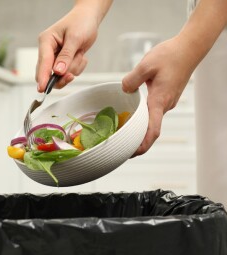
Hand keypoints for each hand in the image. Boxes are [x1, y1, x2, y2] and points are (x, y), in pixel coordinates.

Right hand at [36, 4, 100, 91]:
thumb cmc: (81, 22)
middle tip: (71, 75)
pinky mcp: (63, 62)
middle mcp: (48, 50)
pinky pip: (69, 73)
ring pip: (60, 75)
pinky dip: (77, 67)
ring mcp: (55, 57)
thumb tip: (57, 71)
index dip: (43, 77)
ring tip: (79, 54)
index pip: (43, 62)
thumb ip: (66, 56)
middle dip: (62, 75)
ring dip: (73, 69)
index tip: (42, 88)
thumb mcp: (75, 38)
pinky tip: (80, 55)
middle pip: (48, 73)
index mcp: (46, 41)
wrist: (89, 18)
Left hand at [122, 36, 196, 156]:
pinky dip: (143, 118)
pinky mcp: (166, 96)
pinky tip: (131, 115)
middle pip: (151, 129)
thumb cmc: (170, 55)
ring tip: (122, 133)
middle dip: (138, 141)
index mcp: (160, 100)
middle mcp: (165, 104)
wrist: (188, 48)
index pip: (153, 129)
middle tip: (120, 146)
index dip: (143, 144)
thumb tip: (124, 90)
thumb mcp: (146, 65)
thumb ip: (132, 80)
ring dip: (140, 129)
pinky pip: (154, 112)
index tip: (133, 153)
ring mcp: (167, 101)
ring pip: (152, 120)